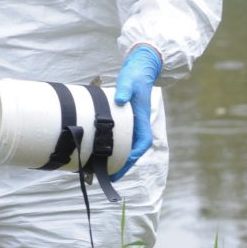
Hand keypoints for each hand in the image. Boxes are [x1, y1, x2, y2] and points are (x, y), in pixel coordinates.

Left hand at [112, 44, 161, 180]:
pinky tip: (104, 154)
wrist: (139, 69)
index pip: (142, 142)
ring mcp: (134, 123)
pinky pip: (123, 139)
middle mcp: (140, 124)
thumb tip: (119, 100)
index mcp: (142, 118)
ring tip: (106, 172)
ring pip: (129, 147)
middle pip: (135, 150)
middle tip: (111, 177)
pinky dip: (115, 149)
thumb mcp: (128, 82)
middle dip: (125, 165)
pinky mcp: (127, 121)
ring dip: (120, 160)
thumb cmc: (134, 76)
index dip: (134, 155)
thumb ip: (124, 90)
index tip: (124, 164)